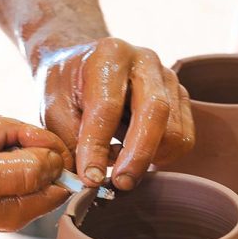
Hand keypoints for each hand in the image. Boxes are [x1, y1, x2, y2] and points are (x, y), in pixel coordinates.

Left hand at [38, 38, 194, 190]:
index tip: (90, 177)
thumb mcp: (53, 105)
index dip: (98, 145)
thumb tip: (91, 177)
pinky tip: (136, 155)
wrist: (83, 63)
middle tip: (120, 184)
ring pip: (174, 130)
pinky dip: (163, 156)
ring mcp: (168, 78)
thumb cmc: (67, 84)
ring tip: (121, 166)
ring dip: (150, 158)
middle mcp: (146, 60)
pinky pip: (184, 137)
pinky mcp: (180, 97)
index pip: (108, 106)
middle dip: (138, 155)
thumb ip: (70, 138)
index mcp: (110, 54)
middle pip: (156, 112)